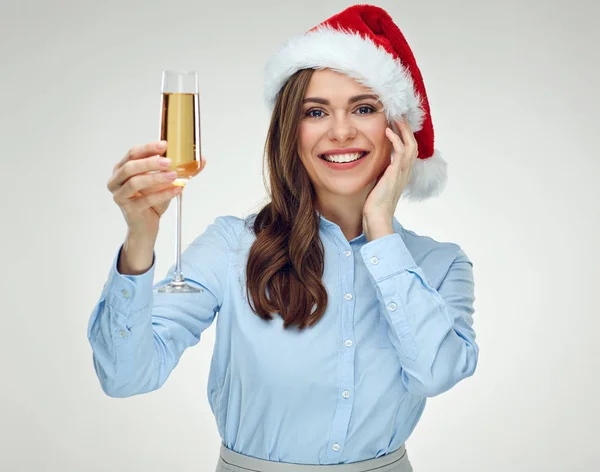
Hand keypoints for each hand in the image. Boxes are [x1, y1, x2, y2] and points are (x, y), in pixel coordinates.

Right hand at [107, 141, 206, 236]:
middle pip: (130, 166)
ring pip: (135, 183)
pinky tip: (176, 190)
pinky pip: (146, 200)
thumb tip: (201, 160)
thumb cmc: (152, 202)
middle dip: (151, 162)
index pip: (133, 153)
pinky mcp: (129, 209)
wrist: (146, 226)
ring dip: (156, 178)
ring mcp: (120, 195)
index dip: (148, 148)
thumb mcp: (165, 182)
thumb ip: (180, 170)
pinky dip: (163, 194)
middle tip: (169, 161)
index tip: (165, 145)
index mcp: (122, 169)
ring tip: (174, 176)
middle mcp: (116, 181)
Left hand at [362, 117, 417, 238]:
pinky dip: (395, 139)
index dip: (405, 138)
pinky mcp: (394, 174)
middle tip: (399, 117)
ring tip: (396, 119)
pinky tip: (388, 131)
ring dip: (404, 130)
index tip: (396, 126)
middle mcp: (404, 173)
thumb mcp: (377, 188)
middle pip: (413, 145)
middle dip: (407, 130)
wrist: (376, 220)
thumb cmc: (374, 208)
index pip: (408, 152)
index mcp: (401, 176)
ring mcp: (401, 173)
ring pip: (410, 145)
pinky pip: (399, 152)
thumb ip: (378, 177)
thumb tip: (373, 169)